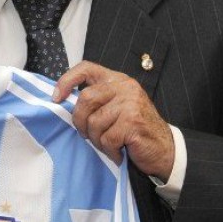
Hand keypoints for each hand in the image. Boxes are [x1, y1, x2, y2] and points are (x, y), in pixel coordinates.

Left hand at [52, 60, 174, 179]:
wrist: (166, 149)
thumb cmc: (135, 130)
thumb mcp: (116, 107)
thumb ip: (97, 99)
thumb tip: (62, 100)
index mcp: (117, 80)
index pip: (86, 68)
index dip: (67, 80)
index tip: (56, 97)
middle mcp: (125, 87)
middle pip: (85, 99)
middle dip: (80, 121)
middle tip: (86, 134)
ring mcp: (131, 104)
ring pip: (94, 122)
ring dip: (96, 139)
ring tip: (108, 144)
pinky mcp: (134, 122)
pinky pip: (107, 138)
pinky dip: (109, 150)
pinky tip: (118, 152)